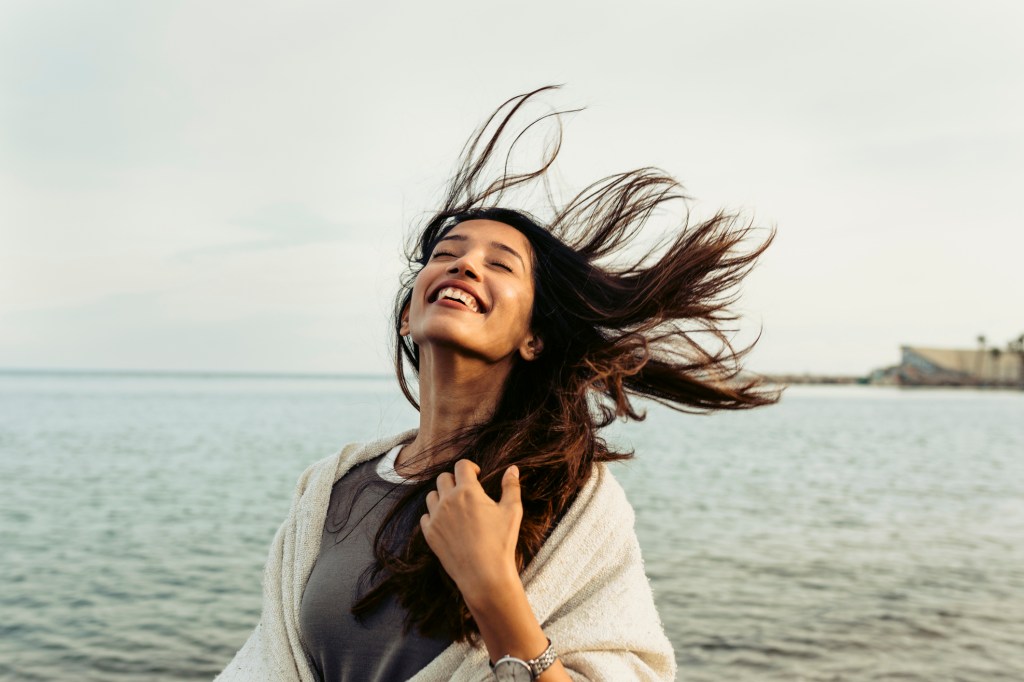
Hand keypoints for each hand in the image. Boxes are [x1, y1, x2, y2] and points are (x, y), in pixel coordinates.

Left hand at [420, 460, 522, 602]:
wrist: (484, 575)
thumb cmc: (501, 543)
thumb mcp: (512, 511)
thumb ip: (511, 486)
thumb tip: (512, 469)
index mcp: (467, 491)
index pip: (461, 465)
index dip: (470, 467)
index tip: (477, 475)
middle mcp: (447, 500)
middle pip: (443, 477)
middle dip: (455, 480)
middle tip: (466, 491)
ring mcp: (436, 517)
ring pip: (431, 495)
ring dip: (442, 496)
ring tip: (456, 506)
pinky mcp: (430, 534)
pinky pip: (425, 516)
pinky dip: (434, 515)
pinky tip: (447, 522)